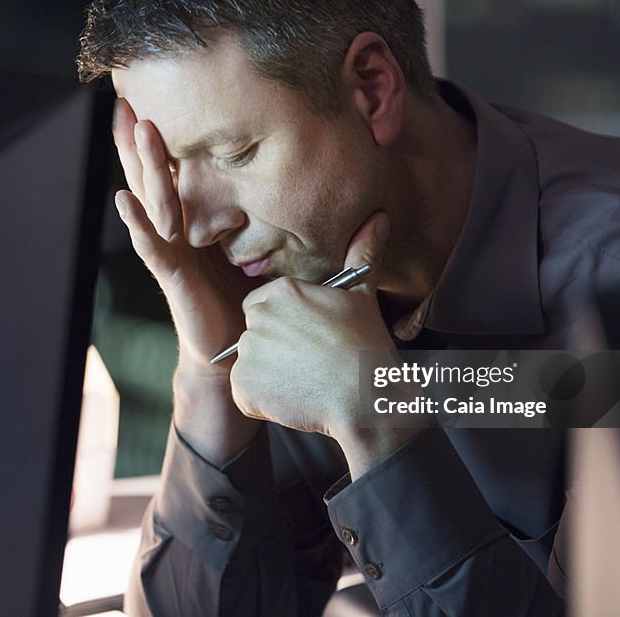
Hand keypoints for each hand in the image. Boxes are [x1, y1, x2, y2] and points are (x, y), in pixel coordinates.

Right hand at [111, 98, 261, 460]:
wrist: (242, 348)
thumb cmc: (257, 297)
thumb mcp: (277, 246)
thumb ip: (295, 216)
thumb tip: (341, 192)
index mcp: (201, 218)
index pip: (180, 168)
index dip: (170, 134)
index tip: (162, 92)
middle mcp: (180, 229)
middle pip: (155, 174)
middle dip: (142, 136)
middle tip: (129, 94)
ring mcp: (173, 251)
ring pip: (152, 200)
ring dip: (144, 164)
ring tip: (137, 128)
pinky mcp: (173, 276)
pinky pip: (152, 246)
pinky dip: (138, 224)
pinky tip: (123, 200)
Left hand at [229, 213, 394, 433]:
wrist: (364, 399)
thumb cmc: (365, 347)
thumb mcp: (363, 296)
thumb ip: (362, 254)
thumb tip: (378, 218)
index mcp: (281, 291)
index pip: (264, 304)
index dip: (285, 324)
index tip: (308, 339)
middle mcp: (258, 317)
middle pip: (255, 331)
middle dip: (273, 347)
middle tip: (307, 362)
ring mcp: (248, 352)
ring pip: (250, 362)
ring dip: (269, 374)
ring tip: (304, 381)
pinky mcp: (242, 386)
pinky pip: (244, 394)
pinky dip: (263, 401)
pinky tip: (293, 398)